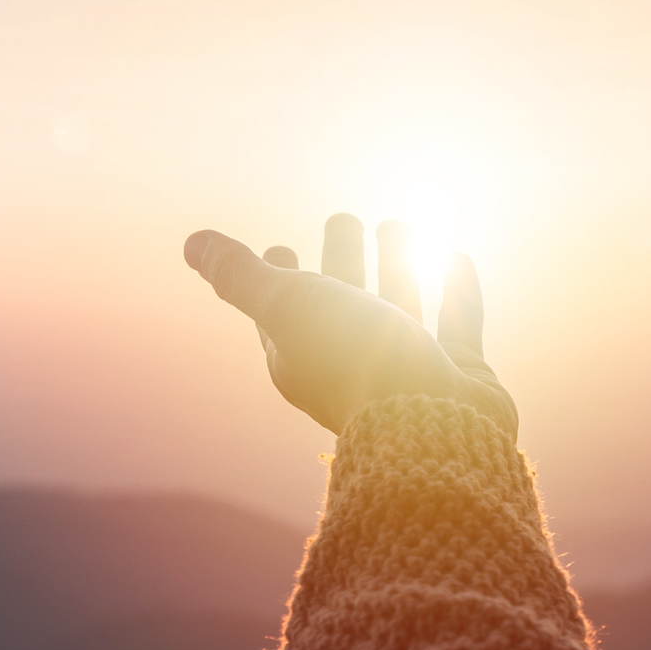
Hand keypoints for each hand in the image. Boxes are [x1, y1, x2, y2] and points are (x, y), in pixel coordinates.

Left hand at [183, 214, 516, 437]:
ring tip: (396, 223)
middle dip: (340, 259)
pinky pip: (458, 321)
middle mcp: (354, 361)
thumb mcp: (288, 308)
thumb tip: (191, 242)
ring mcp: (408, 366)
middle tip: (344, 218)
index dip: (278, 277)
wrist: (434, 431)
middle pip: (342, 300)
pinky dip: (458, 288)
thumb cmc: (353, 365)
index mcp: (304, 355)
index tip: (279, 247)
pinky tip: (458, 256)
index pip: (283, 310)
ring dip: (395, 264)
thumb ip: (242, 276)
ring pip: (398, 304)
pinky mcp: (459, 371)